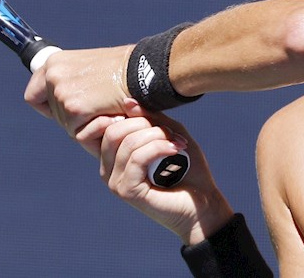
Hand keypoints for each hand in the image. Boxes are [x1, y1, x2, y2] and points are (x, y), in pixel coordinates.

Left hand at [24, 46, 132, 135]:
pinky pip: (80, 133)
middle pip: (53, 114)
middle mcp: (52, 75)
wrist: (142, 71)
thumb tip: (62, 101)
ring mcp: (62, 93)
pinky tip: (109, 115)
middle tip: (97, 108)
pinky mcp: (74, 109)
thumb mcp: (89, 68)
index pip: (33, 95)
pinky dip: (96, 130)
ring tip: (106, 109)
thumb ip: (72, 81)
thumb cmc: (124, 70)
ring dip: (87, 125)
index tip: (65, 108)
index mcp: (54, 63)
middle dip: (73, 118)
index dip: (48, 106)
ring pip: (67, 126)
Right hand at [81, 100, 233, 244]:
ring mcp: (115, 181)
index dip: (121, 113)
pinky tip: (174, 149)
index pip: (99, 126)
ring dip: (157, 135)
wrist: (203, 202)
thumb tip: (127, 102)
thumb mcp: (168, 132)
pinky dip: (158, 147)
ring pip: (127, 142)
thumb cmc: (187, 168)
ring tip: (178, 143)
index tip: (151, 118)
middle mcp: (108, 168)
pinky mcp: (127, 191)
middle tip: (170, 133)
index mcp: (114, 154)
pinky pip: (137, 158)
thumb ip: (149, 118)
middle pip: (113, 130)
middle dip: (145, 123)